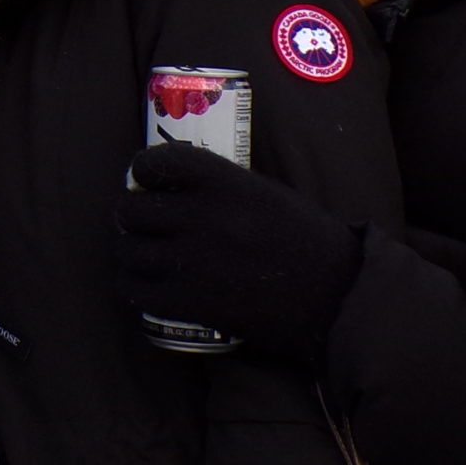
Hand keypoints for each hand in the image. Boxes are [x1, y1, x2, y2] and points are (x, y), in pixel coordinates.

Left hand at [114, 141, 362, 364]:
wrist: (336, 297)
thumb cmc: (305, 240)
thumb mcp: (263, 193)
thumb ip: (217, 187)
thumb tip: (169, 187)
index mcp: (223, 182)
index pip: (156, 162)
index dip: (143, 172)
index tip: (146, 182)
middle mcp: (202, 216)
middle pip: (130, 210)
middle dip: (131, 217)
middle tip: (143, 226)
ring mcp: (194, 260)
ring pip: (128, 251)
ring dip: (130, 254)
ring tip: (142, 257)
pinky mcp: (192, 302)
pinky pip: (135, 291)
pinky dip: (133, 287)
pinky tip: (144, 286)